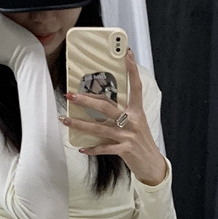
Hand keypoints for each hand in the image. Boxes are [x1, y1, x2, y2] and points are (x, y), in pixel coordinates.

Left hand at [60, 49, 167, 185]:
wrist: (152, 164)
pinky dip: (92, 149)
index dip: (132, 70)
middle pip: (106, 106)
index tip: (127, 54)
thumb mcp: (136, 124)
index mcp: (137, 111)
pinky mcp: (124, 149)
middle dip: (86, 100)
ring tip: (65, 119)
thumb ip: (122, 113)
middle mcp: (132, 121)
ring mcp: (128, 135)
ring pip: (99, 128)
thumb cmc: (142, 142)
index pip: (135, 86)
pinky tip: (81, 148)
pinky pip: (104, 148)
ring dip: (79, 124)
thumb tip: (100, 105)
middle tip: (70, 95)